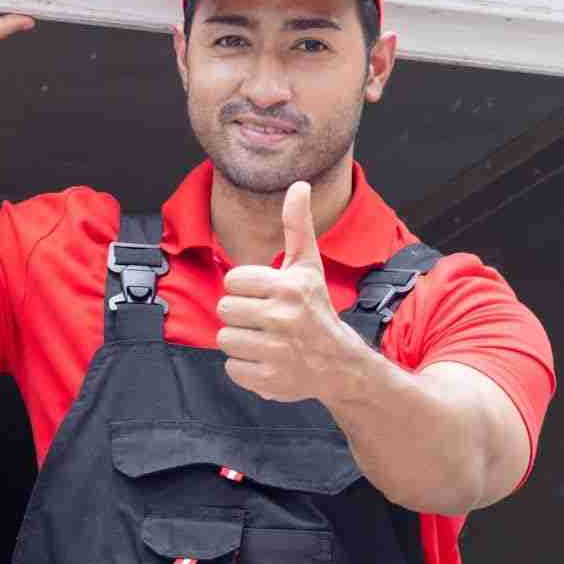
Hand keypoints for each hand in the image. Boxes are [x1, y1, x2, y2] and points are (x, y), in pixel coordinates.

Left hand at [217, 181, 360, 402]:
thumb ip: (297, 226)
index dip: (246, 289)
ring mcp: (276, 351)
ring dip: (242, 341)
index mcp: (289, 287)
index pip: (233, 281)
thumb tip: (299, 184)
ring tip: (266, 340)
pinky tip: (267, 361)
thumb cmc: (316, 309)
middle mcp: (283, 318)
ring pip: (225, 339)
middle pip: (224, 310)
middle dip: (241, 315)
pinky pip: (232, 368)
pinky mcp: (269, 379)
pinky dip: (246, 367)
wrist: (339, 364)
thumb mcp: (308, 266)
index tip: (267, 297)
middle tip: (265, 320)